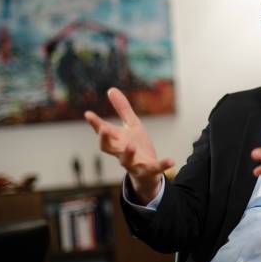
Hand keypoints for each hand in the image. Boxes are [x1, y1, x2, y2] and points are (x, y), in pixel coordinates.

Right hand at [84, 88, 173, 203]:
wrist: (148, 172)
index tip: (88, 114)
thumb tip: (111, 89)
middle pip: (107, 148)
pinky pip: (155, 168)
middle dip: (104, 139)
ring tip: (131, 145)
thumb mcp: (132, 125)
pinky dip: (163, 165)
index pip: (103, 132)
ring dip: (128, 153)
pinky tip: (172, 160)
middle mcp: (121, 152)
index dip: (95, 124)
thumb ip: (122, 109)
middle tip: (103, 129)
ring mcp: (134, 163)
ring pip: (126, 161)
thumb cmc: (137, 146)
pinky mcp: (148, 170)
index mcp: (117, 141)